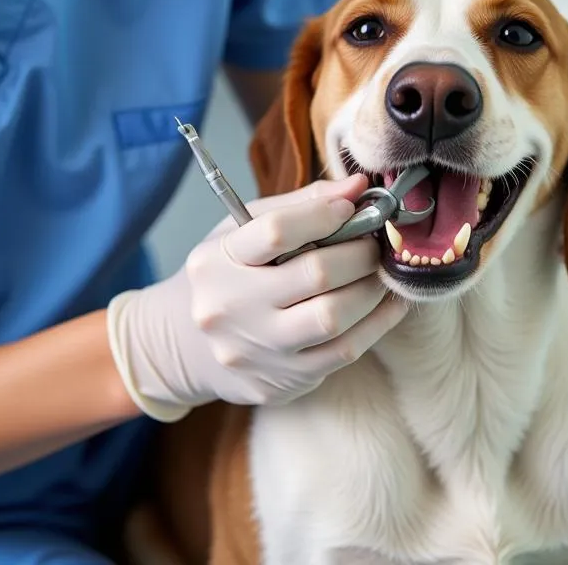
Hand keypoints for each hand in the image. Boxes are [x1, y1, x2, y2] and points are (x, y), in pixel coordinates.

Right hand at [106, 176, 407, 420]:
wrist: (180, 344)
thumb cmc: (223, 276)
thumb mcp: (240, 232)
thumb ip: (299, 206)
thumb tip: (356, 187)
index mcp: (217, 261)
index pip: (277, 231)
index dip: (323, 215)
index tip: (351, 206)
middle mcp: (231, 307)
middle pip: (314, 274)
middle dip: (359, 253)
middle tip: (374, 244)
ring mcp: (254, 350)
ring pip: (332, 318)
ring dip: (371, 290)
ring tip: (380, 273)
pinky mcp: (277, 382)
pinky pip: (341, 353)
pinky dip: (375, 325)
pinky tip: (386, 305)